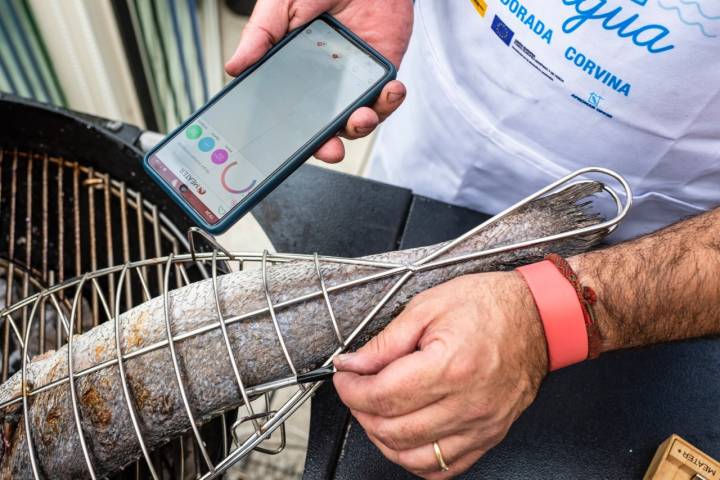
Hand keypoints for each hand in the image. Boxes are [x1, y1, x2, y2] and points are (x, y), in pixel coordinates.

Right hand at [225, 0, 412, 162]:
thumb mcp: (281, 5)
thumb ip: (260, 35)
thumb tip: (234, 66)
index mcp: (294, 72)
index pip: (288, 113)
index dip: (287, 136)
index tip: (286, 150)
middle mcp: (323, 84)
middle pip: (323, 128)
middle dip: (327, 146)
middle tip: (329, 149)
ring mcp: (352, 83)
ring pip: (356, 121)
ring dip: (360, 126)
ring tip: (362, 116)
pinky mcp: (380, 76)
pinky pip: (385, 101)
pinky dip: (389, 102)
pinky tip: (390, 90)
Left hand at [333, 272, 547, 478]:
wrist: (538, 317)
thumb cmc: (489, 306)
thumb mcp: (428, 307)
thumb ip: (386, 342)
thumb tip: (354, 364)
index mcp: (449, 366)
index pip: (383, 396)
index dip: (351, 390)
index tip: (345, 377)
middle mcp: (467, 403)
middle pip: (393, 430)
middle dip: (361, 411)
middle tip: (356, 390)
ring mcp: (481, 425)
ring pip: (413, 457)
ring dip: (382, 438)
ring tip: (377, 412)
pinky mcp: (489, 436)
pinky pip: (444, 468)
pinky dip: (415, 459)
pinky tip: (405, 436)